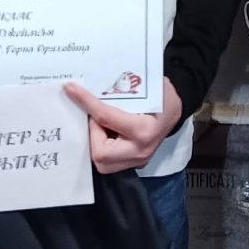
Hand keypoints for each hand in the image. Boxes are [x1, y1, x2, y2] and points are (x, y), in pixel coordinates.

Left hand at [66, 82, 183, 173]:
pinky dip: (102, 144)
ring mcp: (138, 160)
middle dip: (93, 134)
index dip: (87, 102)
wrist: (176, 108)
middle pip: (100, 154)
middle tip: (96, 116)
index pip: (106, 118)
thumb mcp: (146, 87)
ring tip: (101, 124)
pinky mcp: (134, 163)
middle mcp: (140, 151)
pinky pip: (109, 160)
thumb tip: (88, 86)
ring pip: (102, 162)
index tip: (72, 89)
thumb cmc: (162, 95)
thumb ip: (119, 90)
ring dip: (96, 141)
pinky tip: (106, 130)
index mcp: (144, 131)